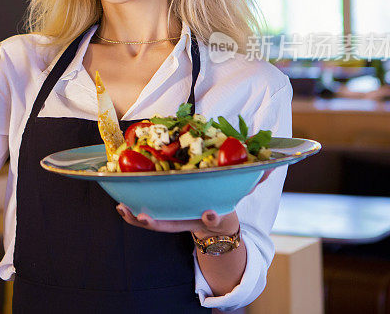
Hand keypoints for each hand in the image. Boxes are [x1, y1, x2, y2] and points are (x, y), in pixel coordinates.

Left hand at [116, 168, 273, 235]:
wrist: (211, 218)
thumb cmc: (223, 197)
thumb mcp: (239, 189)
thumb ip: (254, 177)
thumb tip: (272, 164)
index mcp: (211, 214)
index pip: (212, 218)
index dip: (211, 218)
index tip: (210, 213)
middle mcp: (188, 219)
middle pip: (171, 225)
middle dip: (158, 223)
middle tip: (145, 217)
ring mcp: (171, 219)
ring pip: (151, 223)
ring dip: (135, 218)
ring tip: (122, 208)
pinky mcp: (159, 213)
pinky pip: (141, 214)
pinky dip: (129, 210)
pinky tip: (117, 201)